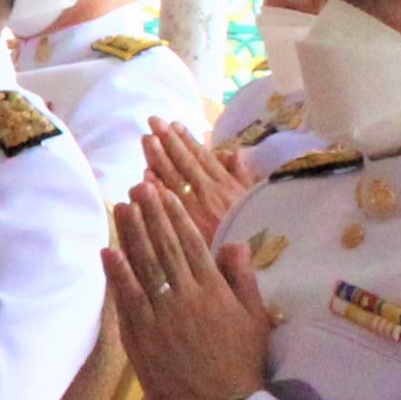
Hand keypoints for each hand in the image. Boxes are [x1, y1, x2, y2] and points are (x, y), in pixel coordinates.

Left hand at [106, 180, 271, 399]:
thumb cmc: (243, 359)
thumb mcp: (254, 315)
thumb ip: (243, 277)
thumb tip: (235, 242)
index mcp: (215, 289)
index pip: (191, 243)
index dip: (176, 215)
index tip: (164, 192)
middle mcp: (187, 296)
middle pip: (164, 247)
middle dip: (151, 214)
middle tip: (138, 186)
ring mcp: (162, 315)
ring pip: (144, 266)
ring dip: (131, 234)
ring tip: (121, 207)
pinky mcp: (143, 336)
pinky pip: (128, 298)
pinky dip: (117, 274)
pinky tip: (107, 251)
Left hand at [138, 119, 258, 233]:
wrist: (257, 277)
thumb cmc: (255, 240)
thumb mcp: (255, 203)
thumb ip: (243, 178)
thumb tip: (232, 152)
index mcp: (231, 190)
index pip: (204, 160)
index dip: (188, 141)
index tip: (174, 124)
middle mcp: (214, 199)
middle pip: (186, 167)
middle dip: (169, 142)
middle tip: (153, 122)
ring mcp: (199, 214)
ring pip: (174, 184)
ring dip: (160, 160)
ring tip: (147, 140)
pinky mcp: (188, 232)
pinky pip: (168, 208)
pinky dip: (156, 192)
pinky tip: (143, 178)